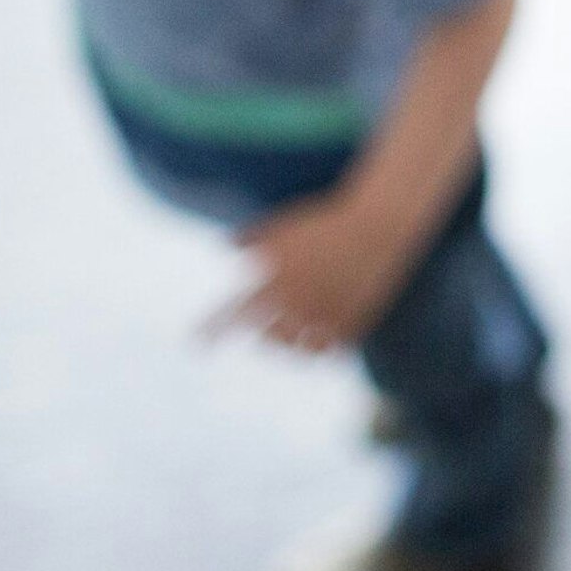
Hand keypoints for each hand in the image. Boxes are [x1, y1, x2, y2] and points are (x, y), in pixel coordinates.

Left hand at [203, 188, 418, 353]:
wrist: (375, 228)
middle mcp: (296, 305)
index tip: (195, 344)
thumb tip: (226, 246)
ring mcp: (324, 320)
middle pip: (267, 337)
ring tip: (290, 330)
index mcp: (276, 280)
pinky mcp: (349, 330)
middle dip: (265, 329)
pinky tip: (317, 336)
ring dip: (290, 341)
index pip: (236, 312)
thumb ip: (253, 238)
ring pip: (295, 349)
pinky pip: (325, 350)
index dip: (214, 328)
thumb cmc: (325, 221)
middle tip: (264, 325)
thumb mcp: (283, 224)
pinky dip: (318, 345)